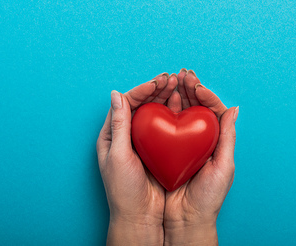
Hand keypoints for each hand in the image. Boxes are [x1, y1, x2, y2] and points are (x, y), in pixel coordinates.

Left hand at [97, 73, 176, 245]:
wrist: (140, 216)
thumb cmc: (123, 190)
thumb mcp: (118, 155)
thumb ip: (119, 124)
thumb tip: (115, 94)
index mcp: (112, 135)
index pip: (127, 103)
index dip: (142, 90)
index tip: (157, 82)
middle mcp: (127, 134)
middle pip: (142, 104)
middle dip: (156, 89)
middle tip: (172, 78)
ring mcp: (144, 141)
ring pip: (155, 112)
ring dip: (166, 97)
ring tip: (178, 84)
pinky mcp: (159, 148)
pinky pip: (166, 126)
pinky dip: (173, 113)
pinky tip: (182, 104)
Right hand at [164, 69, 238, 245]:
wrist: (186, 218)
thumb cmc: (209, 196)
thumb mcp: (224, 166)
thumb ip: (228, 137)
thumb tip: (235, 109)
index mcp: (216, 140)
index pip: (213, 110)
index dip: (206, 95)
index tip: (197, 86)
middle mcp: (200, 137)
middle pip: (196, 106)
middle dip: (190, 88)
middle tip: (182, 74)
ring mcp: (183, 141)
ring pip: (181, 111)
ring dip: (178, 93)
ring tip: (172, 79)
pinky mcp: (167, 147)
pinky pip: (166, 124)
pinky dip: (164, 109)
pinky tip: (162, 99)